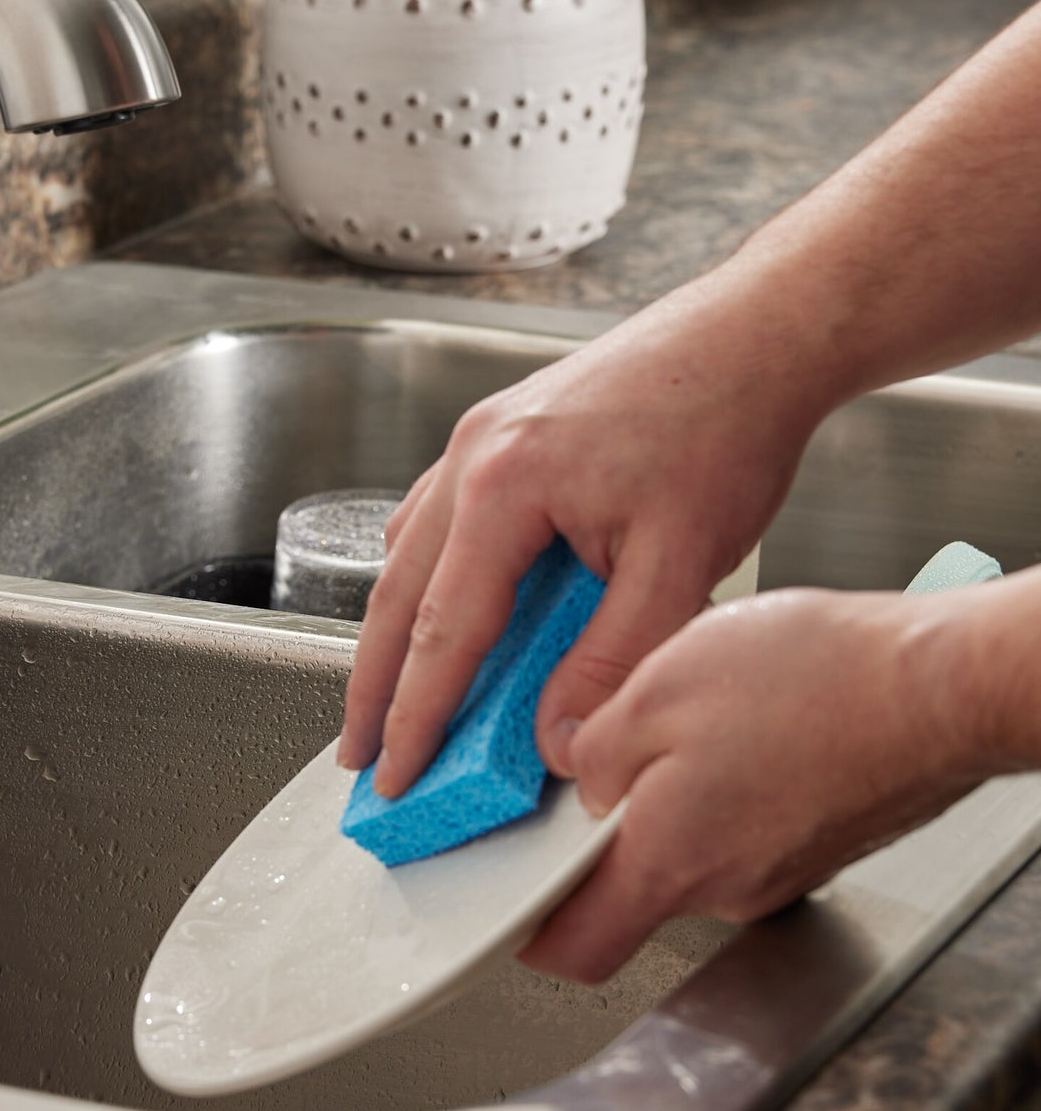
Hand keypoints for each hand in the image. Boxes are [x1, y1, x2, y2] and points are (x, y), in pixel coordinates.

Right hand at [338, 291, 826, 795]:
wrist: (752, 335)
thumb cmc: (724, 425)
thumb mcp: (680, 562)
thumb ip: (612, 659)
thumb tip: (561, 740)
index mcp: (504, 489)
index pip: (443, 632)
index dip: (415, 716)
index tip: (397, 775)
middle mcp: (472, 457)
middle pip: (396, 595)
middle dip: (371, 685)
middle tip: (358, 755)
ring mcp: (478, 439)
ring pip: (406, 553)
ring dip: (390, 631)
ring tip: (382, 695)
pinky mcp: (501, 433)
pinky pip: (434, 515)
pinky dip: (420, 573)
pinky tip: (430, 602)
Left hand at [520, 587, 992, 982]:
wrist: (943, 685)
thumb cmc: (818, 683)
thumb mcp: (656, 689)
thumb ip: (593, 748)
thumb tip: (572, 774)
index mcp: (670, 862)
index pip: (574, 947)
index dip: (525, 928)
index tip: (500, 896)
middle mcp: (725, 887)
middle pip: (628, 886)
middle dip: (601, 826)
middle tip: (598, 750)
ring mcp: (775, 869)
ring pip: (687, 844)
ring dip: (668, 790)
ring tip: (686, 716)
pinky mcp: (812, 839)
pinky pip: (739, 822)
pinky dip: (721, 780)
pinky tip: (740, 720)